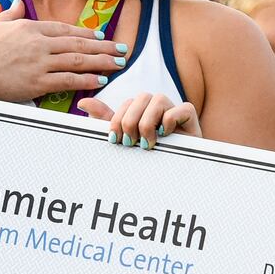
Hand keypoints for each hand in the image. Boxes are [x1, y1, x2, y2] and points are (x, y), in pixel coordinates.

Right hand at [0, 0, 126, 102]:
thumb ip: (10, 14)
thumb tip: (18, 3)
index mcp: (28, 27)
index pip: (63, 29)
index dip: (85, 33)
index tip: (100, 36)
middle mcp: (38, 43)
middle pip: (78, 43)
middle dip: (104, 47)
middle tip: (122, 49)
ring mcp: (40, 62)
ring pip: (78, 60)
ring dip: (102, 62)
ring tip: (119, 63)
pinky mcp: (38, 82)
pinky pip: (69, 80)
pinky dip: (88, 80)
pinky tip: (102, 79)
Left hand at [81, 92, 198, 148]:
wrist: (174, 176)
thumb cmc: (149, 156)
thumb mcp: (124, 139)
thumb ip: (106, 121)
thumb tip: (82, 103)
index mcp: (143, 110)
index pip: (127, 102)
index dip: (118, 120)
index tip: (116, 140)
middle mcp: (159, 107)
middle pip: (141, 97)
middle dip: (131, 122)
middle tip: (131, 143)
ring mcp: (176, 111)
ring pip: (159, 99)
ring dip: (148, 123)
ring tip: (147, 143)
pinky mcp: (192, 119)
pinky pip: (182, 108)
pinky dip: (171, 121)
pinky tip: (166, 136)